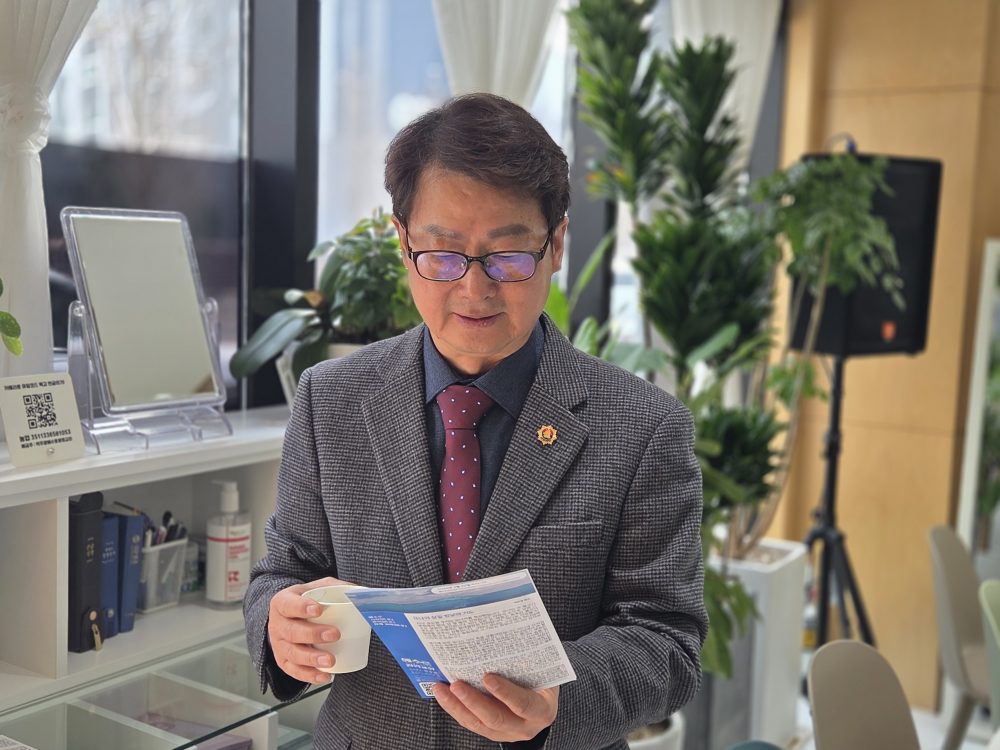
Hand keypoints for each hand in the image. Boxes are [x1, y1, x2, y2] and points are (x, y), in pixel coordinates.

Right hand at [267, 576, 351, 683]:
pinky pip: (294, 671)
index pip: (288, 605)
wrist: (287, 616)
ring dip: (312, 659)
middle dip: (313, 634)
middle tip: (335, 634)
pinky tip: (324, 676)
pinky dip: (309, 675)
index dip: (301, 608)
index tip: (318, 610)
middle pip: (292, 631)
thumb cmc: (307, 601)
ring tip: (331, 661)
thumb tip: (364, 593)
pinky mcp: (283, 660)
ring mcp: (278, 645)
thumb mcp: (318, 587)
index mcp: (282, 602)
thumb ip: (337, 587)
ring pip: (292, 654)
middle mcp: (277, 624)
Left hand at [433, 674, 558, 742]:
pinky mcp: (493, 733)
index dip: (505, 693)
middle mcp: (526, 726)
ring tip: (441, 689)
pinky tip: (445, 696)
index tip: (487, 677)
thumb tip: (500, 638)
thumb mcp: (543, 671)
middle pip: (496, 718)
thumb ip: (527, 662)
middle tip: (456, 684)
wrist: (544, 699)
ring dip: (457, 707)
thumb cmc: (543, 680)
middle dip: (473, 701)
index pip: (523, 704)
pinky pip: (472, 724)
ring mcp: (508, 733)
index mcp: (542, 710)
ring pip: (479, 724)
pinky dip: (457, 709)